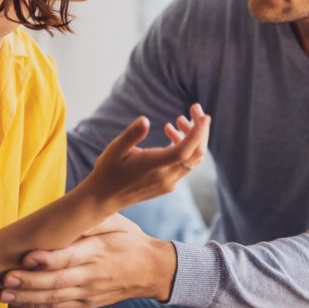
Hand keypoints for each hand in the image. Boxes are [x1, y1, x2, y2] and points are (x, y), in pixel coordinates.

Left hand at [0, 214, 175, 307]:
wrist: (151, 271)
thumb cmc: (129, 239)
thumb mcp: (116, 222)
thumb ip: (92, 220)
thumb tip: (68, 215)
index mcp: (98, 252)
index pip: (70, 258)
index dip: (47, 260)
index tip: (26, 258)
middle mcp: (92, 276)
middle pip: (57, 281)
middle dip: (29, 282)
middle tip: (5, 279)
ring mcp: (89, 293)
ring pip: (55, 298)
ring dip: (27, 297)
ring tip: (3, 294)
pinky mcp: (87, 304)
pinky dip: (38, 306)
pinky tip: (18, 303)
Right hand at [80, 104, 209, 210]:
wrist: (104, 198)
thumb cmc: (108, 171)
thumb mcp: (115, 149)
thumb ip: (132, 134)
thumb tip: (145, 119)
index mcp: (153, 166)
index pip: (184, 150)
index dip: (197, 133)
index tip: (204, 116)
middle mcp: (166, 177)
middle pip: (196, 154)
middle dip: (200, 130)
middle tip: (194, 109)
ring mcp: (169, 183)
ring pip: (193, 159)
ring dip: (193, 138)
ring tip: (178, 120)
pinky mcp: (168, 184)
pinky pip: (185, 164)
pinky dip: (185, 148)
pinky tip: (171, 134)